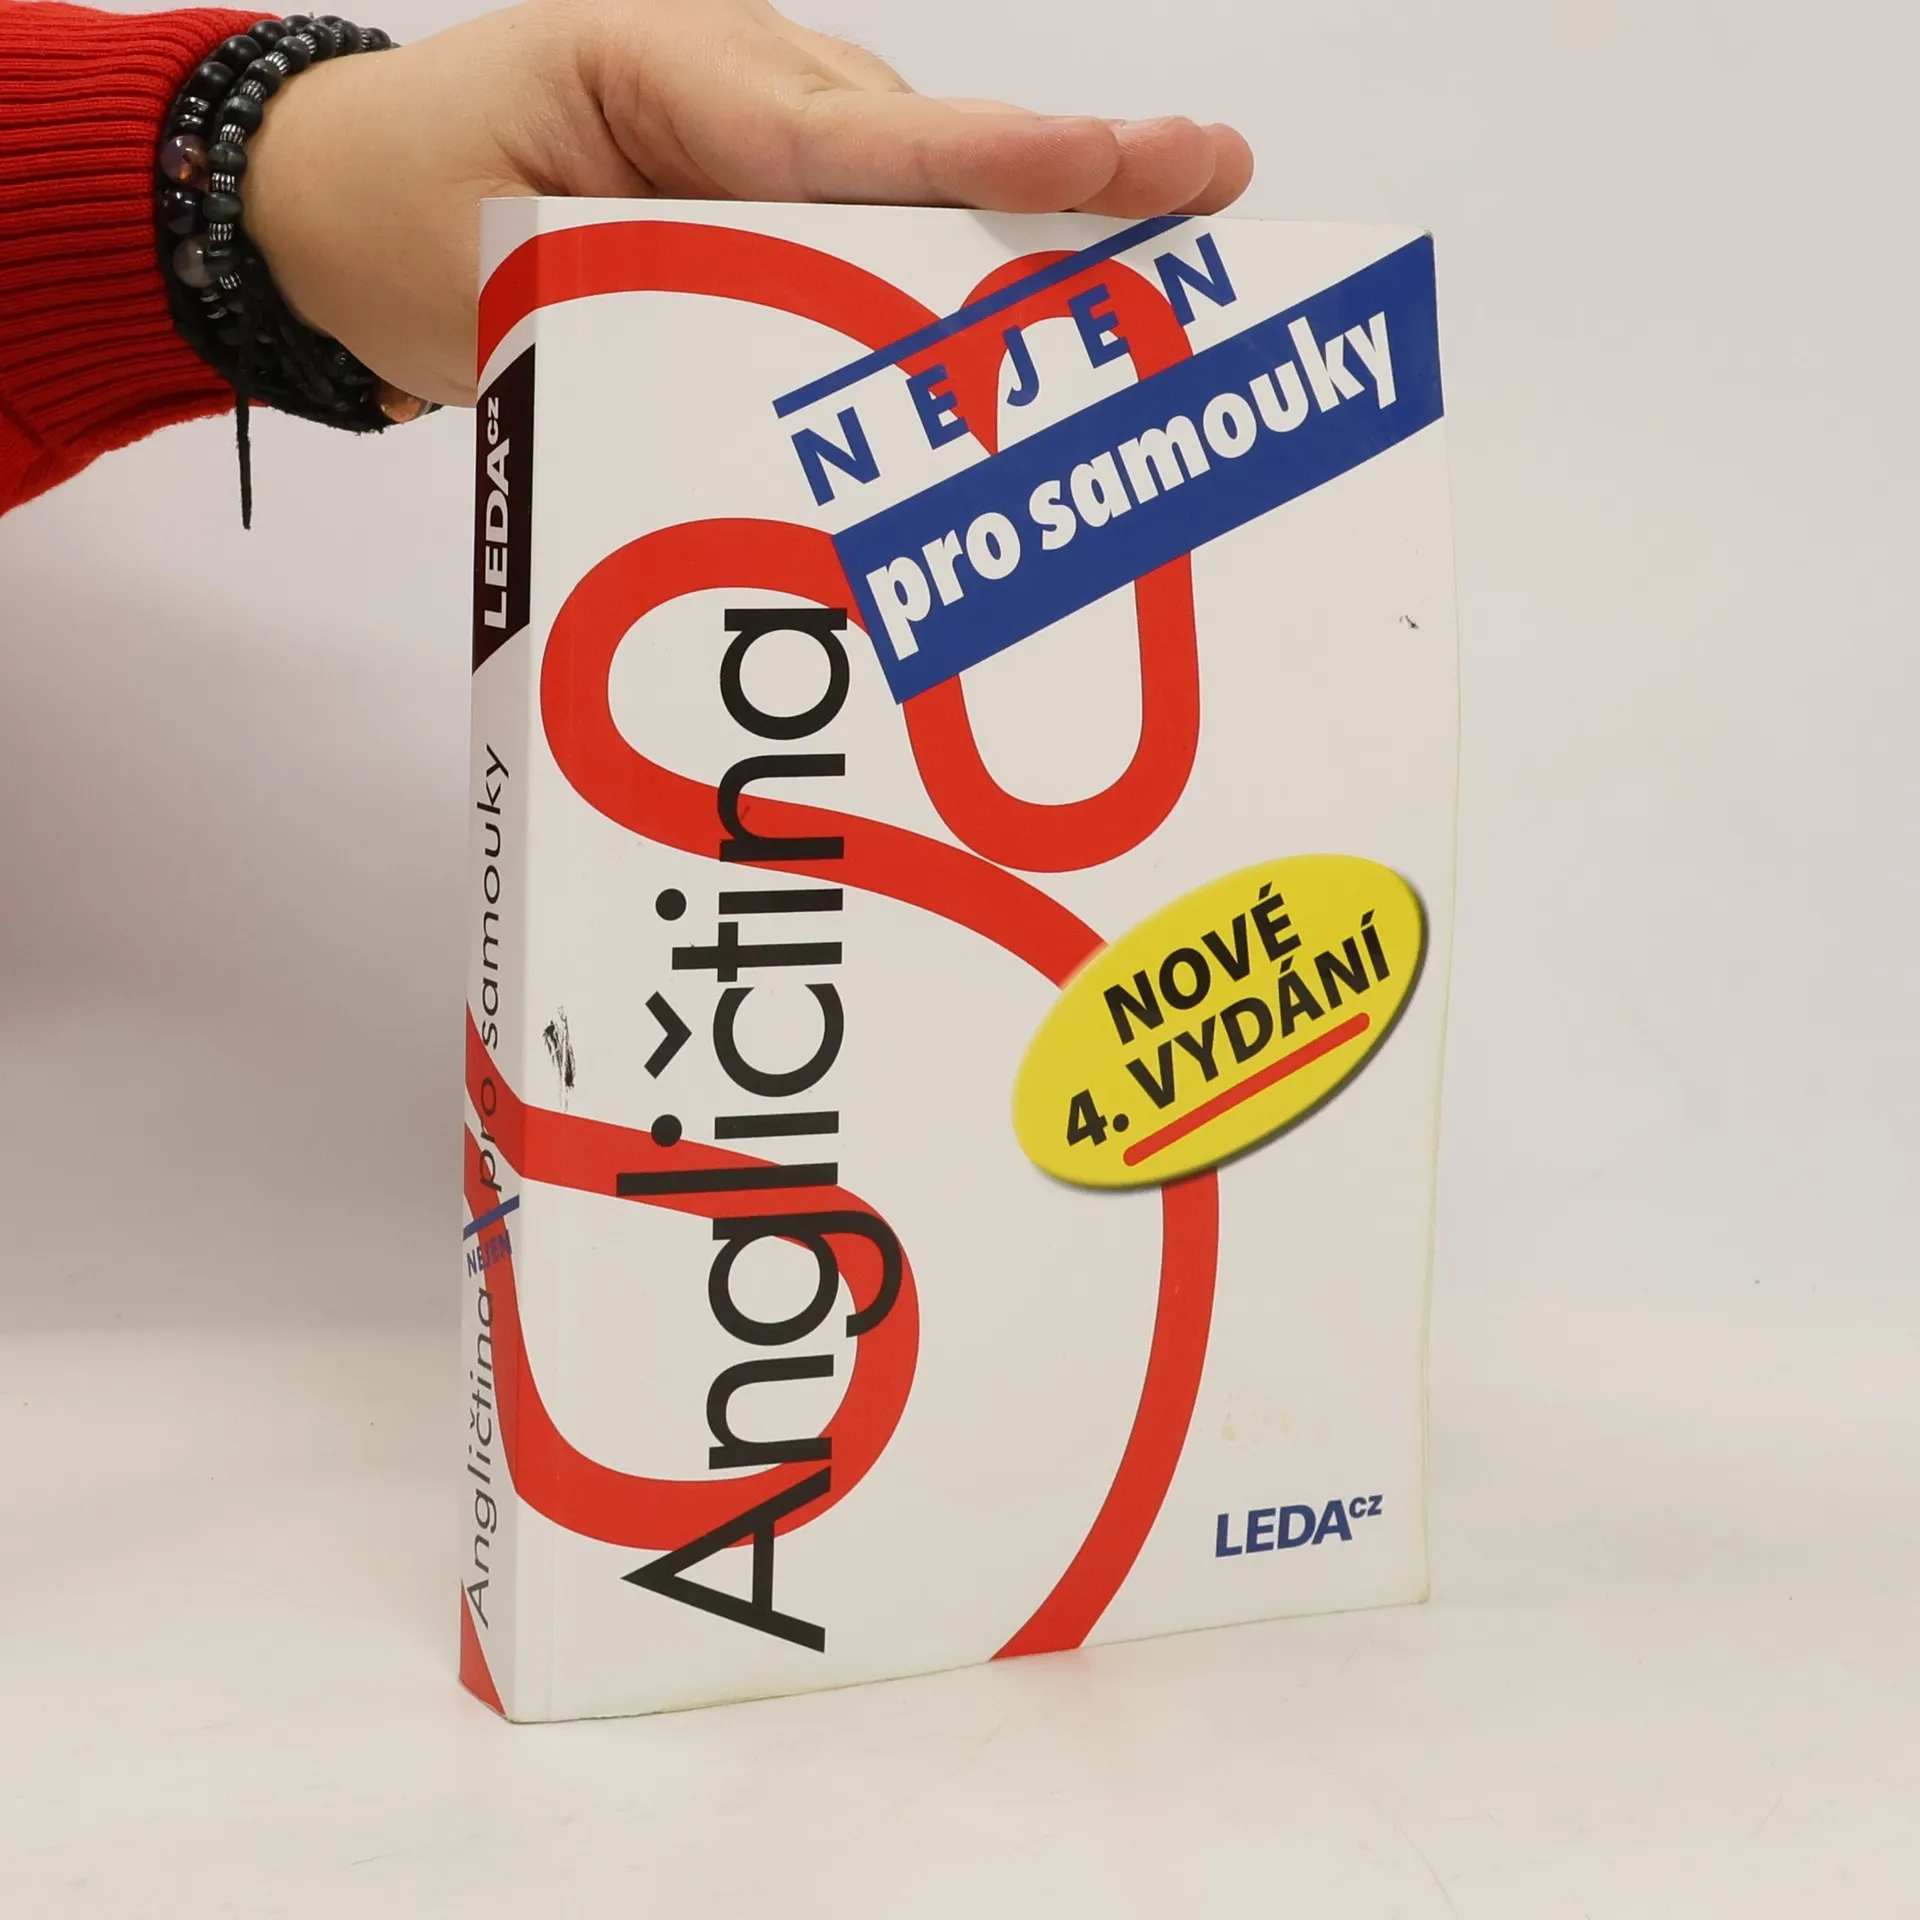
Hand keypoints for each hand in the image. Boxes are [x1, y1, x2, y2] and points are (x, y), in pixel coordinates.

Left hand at [243, 0, 1255, 406]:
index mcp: (672, 72)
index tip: (1112, 165)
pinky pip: (882, 242)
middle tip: (1209, 180)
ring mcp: (770, 145)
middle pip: (926, 155)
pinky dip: (960, 291)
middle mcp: (746, 91)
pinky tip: (1056, 324)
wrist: (338, 204)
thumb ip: (641, 298)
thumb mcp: (499, 261)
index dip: (988, 163)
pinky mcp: (776, 209)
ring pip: (920, 203)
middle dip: (1067, 176)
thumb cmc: (404, 209)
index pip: (852, 134)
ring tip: (1176, 258)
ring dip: (1030, 248)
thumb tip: (792, 395)